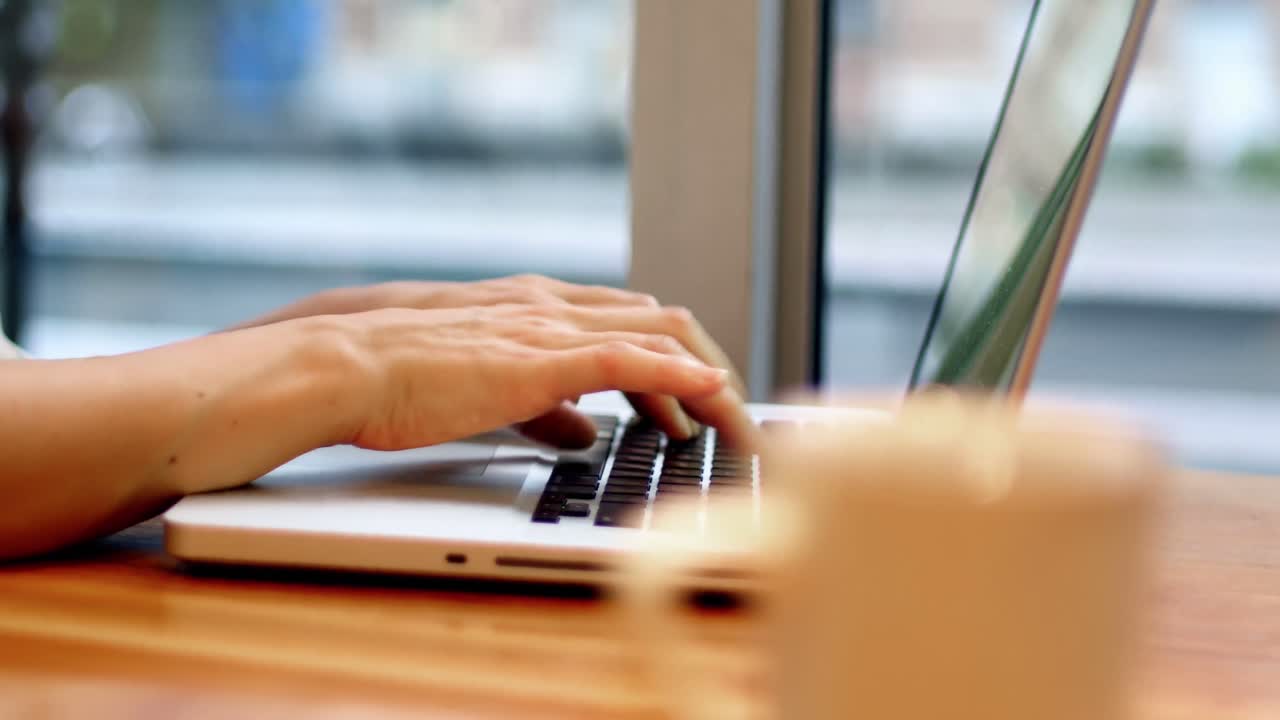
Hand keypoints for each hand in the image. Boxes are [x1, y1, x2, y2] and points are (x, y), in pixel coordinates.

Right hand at [338, 304, 759, 451]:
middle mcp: (556, 309)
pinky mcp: (542, 358)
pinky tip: (714, 397)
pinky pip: (632, 358)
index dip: (679, 363)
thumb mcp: (492, 395)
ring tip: (739, 426)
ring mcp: (552, 328)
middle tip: (736, 419)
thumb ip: (547, 409)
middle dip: (713, 368)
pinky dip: (682, 376)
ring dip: (713, 380)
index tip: (701, 407)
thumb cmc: (402, 383)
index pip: (635, 323)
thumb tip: (591, 434)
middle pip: (666, 322)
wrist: (349, 368)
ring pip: (664, 335)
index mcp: (541, 312)